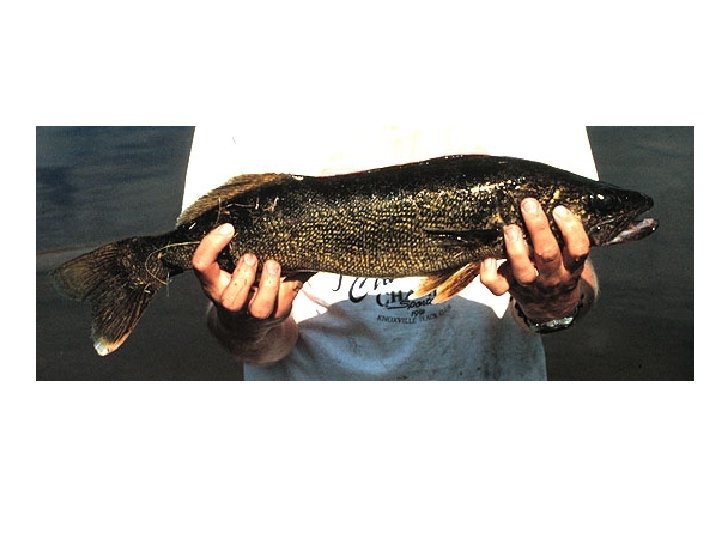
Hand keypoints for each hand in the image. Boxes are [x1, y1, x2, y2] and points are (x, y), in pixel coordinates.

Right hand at [192, 223, 301, 331]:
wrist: (245, 325)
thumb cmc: (237, 284)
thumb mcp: (226, 268)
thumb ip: (232, 250)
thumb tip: (256, 214)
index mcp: (214, 284)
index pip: (201, 265)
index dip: (211, 246)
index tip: (228, 228)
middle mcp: (230, 303)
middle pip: (232, 298)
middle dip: (243, 276)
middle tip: (251, 256)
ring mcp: (254, 314)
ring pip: (260, 307)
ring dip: (269, 284)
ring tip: (273, 265)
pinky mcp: (275, 316)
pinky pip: (285, 303)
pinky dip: (292, 285)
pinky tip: (294, 272)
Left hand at [479, 198, 595, 322]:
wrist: (552, 307)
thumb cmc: (559, 267)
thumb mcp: (569, 255)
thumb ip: (564, 235)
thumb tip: (553, 195)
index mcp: (571, 266)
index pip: (578, 249)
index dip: (571, 229)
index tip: (559, 209)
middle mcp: (551, 276)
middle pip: (547, 254)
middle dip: (537, 228)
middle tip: (528, 205)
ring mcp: (530, 284)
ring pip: (523, 270)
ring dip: (515, 248)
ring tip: (510, 227)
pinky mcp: (510, 290)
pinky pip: (497, 286)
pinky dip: (489, 272)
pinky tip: (487, 256)